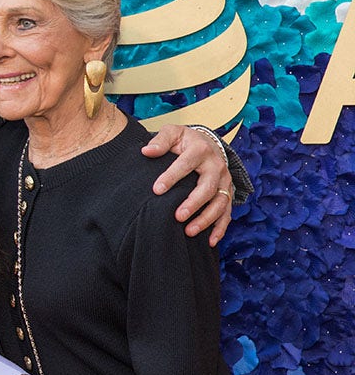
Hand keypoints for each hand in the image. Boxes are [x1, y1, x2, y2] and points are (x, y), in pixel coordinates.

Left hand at [141, 124, 232, 245]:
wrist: (206, 142)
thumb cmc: (184, 140)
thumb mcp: (173, 133)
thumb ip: (160, 141)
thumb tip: (146, 151)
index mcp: (200, 150)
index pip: (185, 164)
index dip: (171, 177)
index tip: (157, 190)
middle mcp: (216, 166)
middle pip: (208, 188)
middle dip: (193, 204)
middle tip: (177, 216)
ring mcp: (225, 182)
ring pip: (220, 203)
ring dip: (206, 219)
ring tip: (188, 231)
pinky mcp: (227, 193)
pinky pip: (227, 213)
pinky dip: (220, 228)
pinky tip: (209, 241)